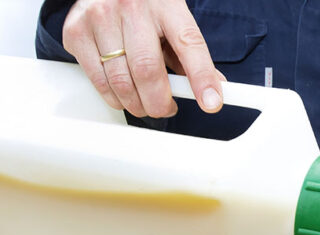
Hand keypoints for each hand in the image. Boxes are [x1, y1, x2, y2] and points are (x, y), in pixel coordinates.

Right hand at [62, 0, 223, 117]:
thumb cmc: (145, 7)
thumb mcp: (173, 21)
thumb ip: (191, 55)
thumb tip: (213, 92)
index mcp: (165, 5)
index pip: (189, 44)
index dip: (202, 78)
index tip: (212, 103)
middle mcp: (130, 7)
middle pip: (148, 71)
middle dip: (160, 103)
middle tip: (165, 109)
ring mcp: (99, 17)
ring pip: (120, 81)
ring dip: (136, 105)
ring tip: (145, 104)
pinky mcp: (76, 31)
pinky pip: (97, 80)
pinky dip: (113, 97)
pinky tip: (123, 93)